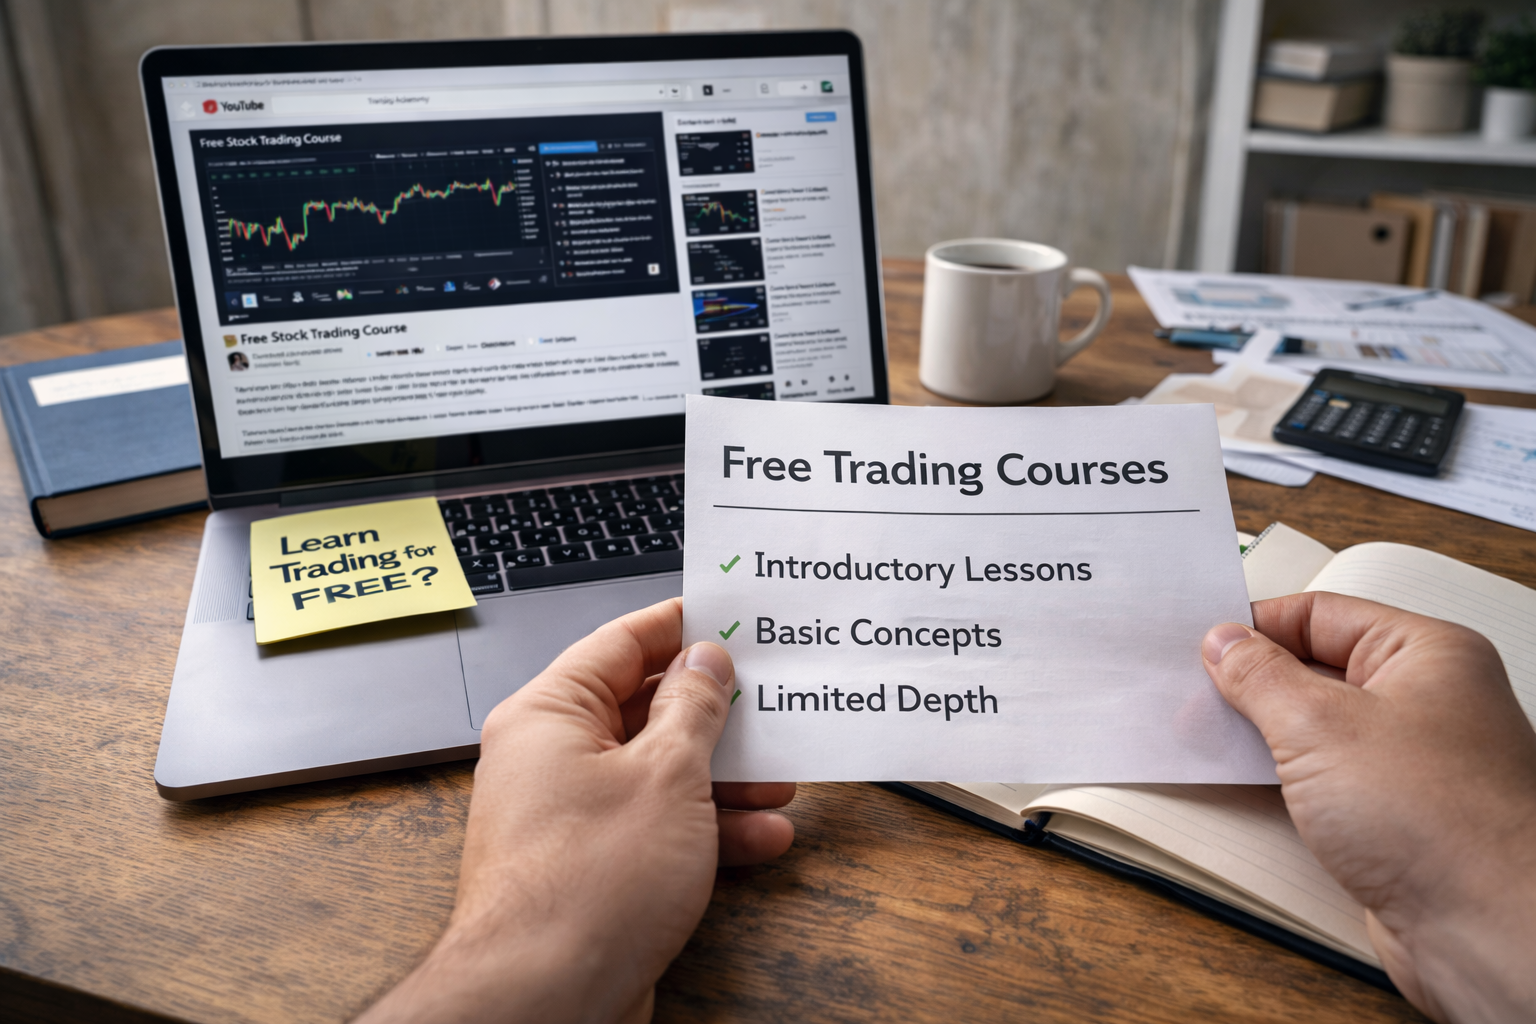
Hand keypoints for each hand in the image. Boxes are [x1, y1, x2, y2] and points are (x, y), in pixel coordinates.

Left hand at [358, 597, 794, 1023]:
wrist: (547, 997)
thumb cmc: (586, 886)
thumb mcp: (667, 774)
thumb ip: (693, 709)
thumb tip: (705, 661)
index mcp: (549, 714)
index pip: (620, 643)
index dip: (679, 627)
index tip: (728, 616)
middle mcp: (549, 760)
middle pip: (643, 710)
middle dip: (714, 714)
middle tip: (769, 702)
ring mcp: (569, 817)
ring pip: (656, 774)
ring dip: (722, 778)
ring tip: (778, 779)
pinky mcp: (592, 868)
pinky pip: (655, 828)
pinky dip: (707, 830)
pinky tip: (761, 837)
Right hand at [1202, 593, 1535, 1023]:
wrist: (1488, 932)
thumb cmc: (1439, 823)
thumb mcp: (1318, 726)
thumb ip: (1260, 676)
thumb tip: (1226, 644)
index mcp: (1426, 654)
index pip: (1321, 615)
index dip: (1256, 627)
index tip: (1201, 646)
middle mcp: (1426, 701)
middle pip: (1316, 669)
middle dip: (1252, 683)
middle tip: (1193, 693)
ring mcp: (1411, 761)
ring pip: (1316, 728)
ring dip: (1262, 734)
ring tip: (1205, 736)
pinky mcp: (1393, 817)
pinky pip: (1322, 779)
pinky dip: (1280, 778)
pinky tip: (1242, 782)